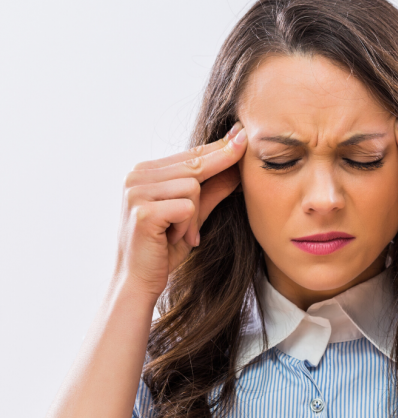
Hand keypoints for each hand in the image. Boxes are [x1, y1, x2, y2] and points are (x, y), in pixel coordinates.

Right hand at [114, 122, 247, 300]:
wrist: (138, 282)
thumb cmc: (163, 250)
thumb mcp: (192, 217)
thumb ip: (211, 192)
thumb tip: (237, 170)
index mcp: (145, 172)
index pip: (190, 154)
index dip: (219, 148)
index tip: (242, 135)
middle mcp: (136, 175)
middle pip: (195, 167)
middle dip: (208, 190)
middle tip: (209, 206)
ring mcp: (136, 191)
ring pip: (192, 187)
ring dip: (193, 217)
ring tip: (178, 235)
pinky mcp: (143, 210)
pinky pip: (186, 207)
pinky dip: (187, 227)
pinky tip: (171, 239)